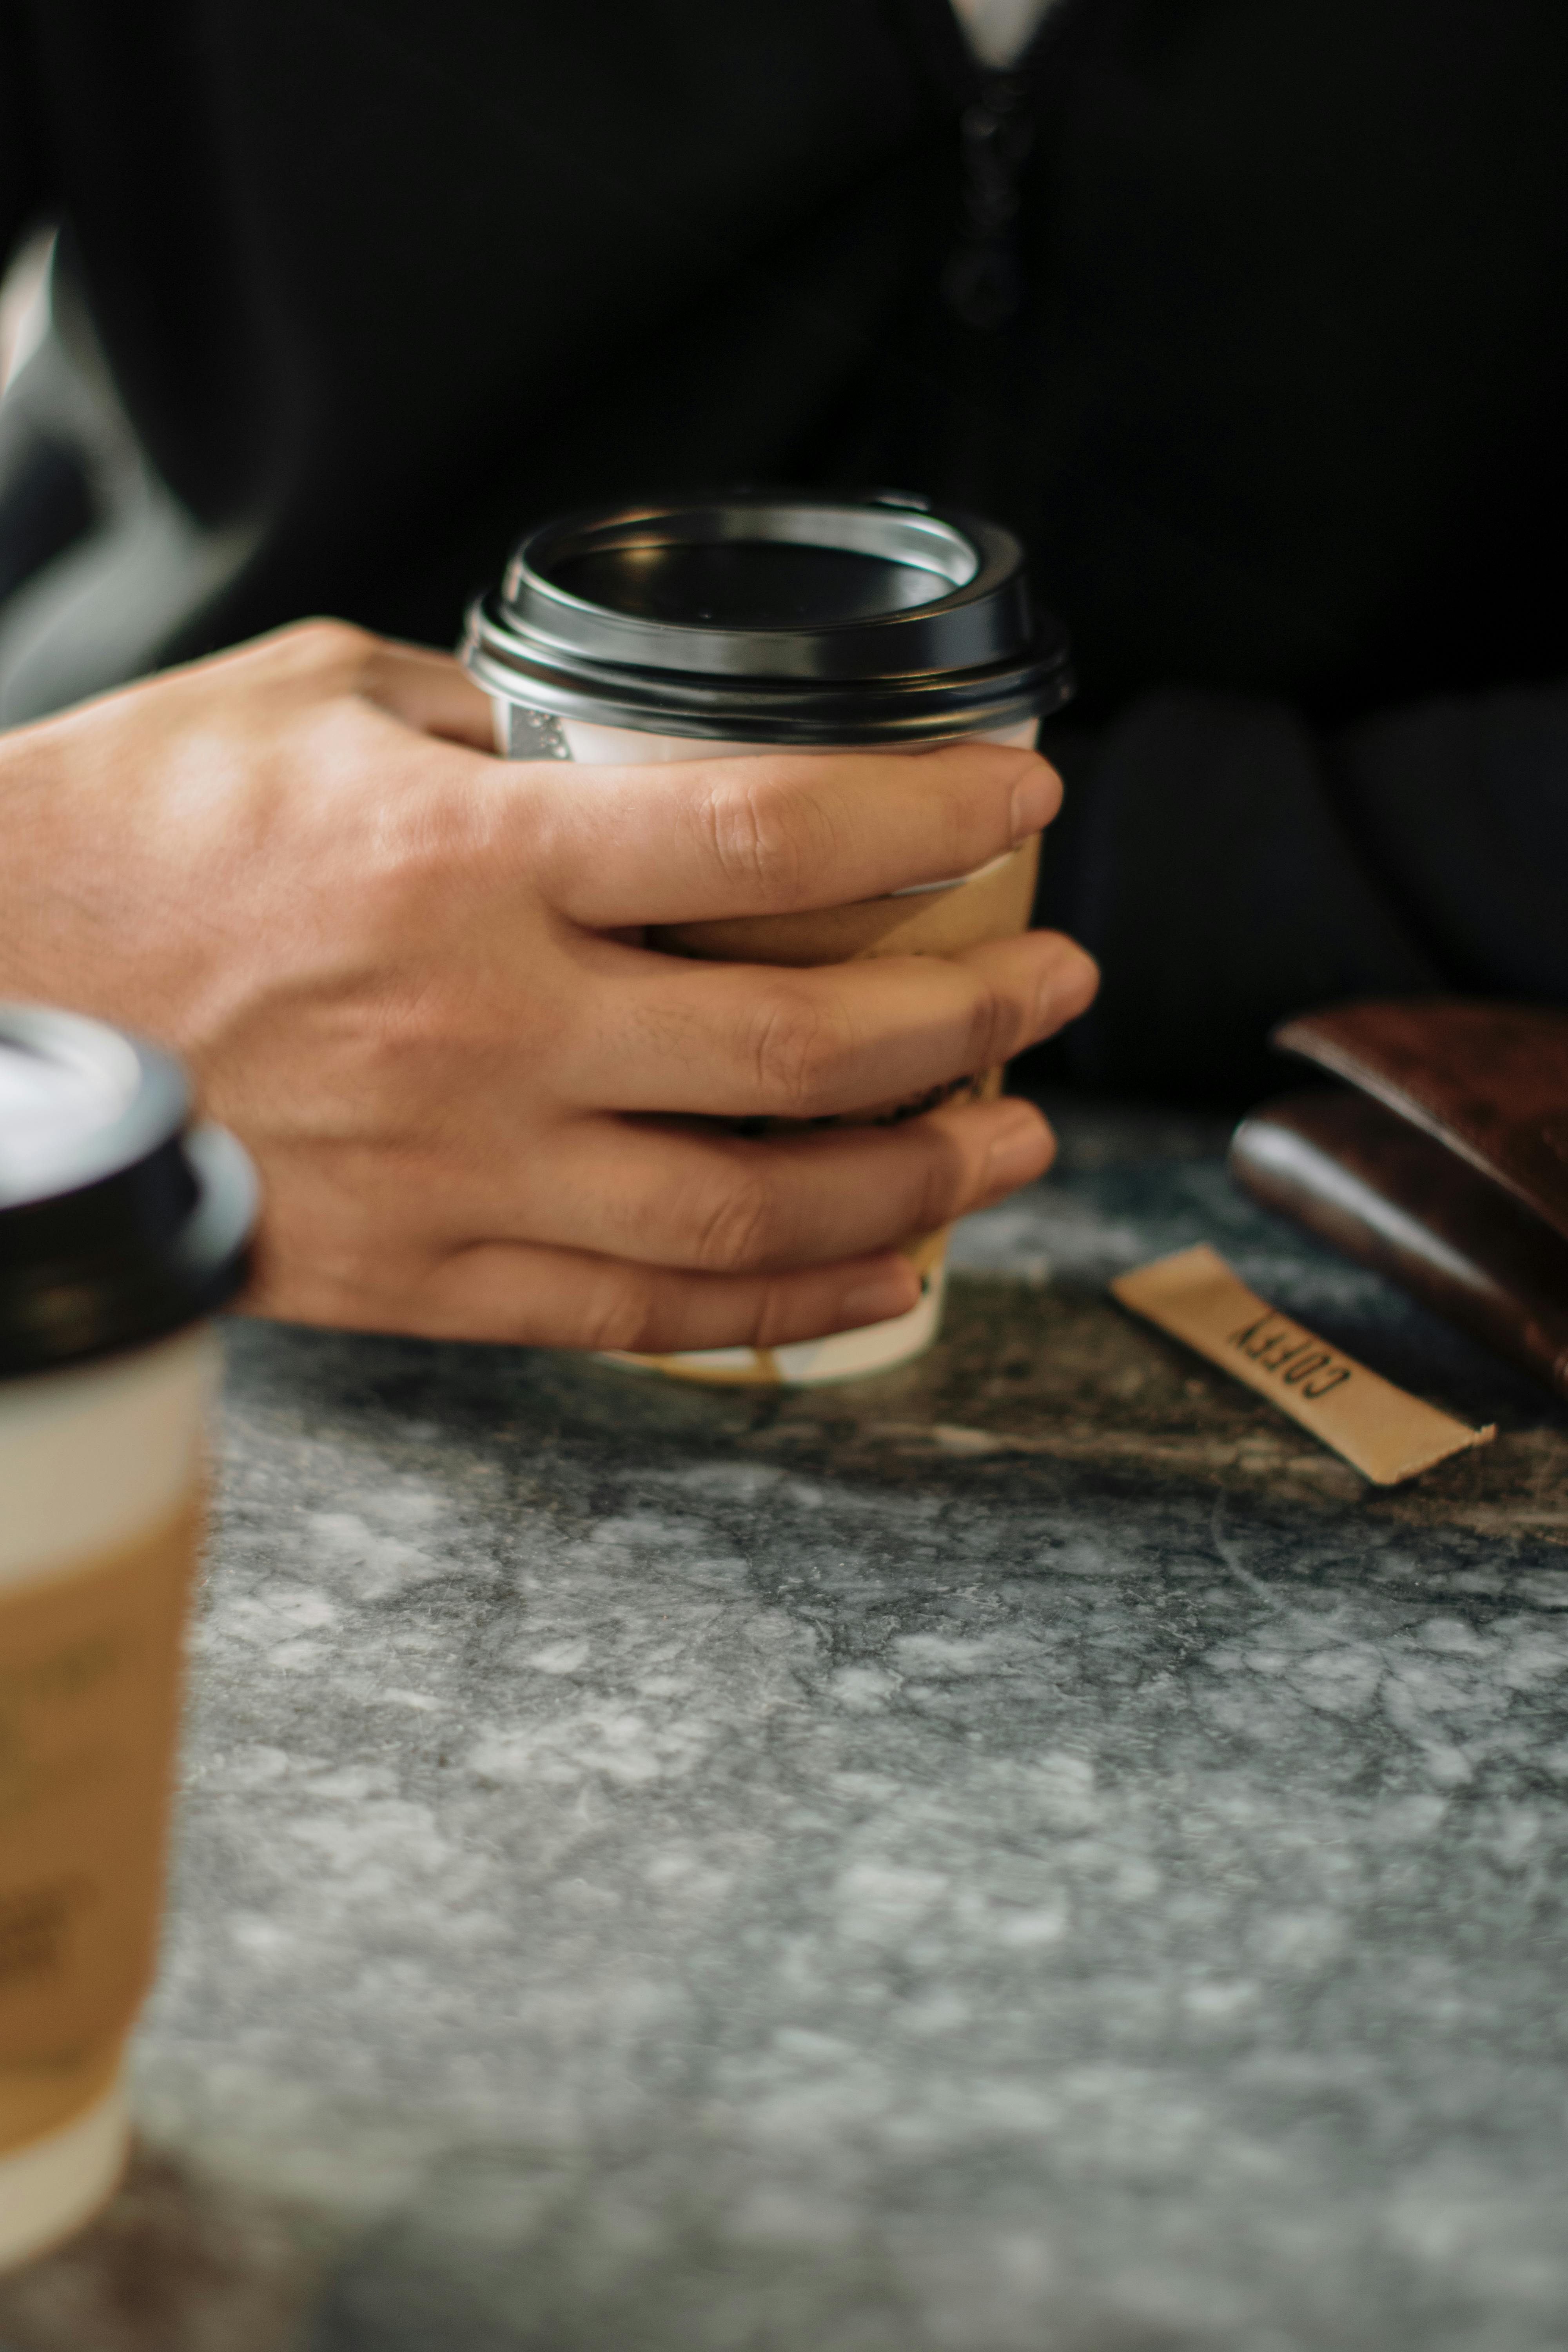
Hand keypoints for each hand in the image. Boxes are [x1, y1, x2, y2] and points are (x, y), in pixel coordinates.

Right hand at [0, 621, 1097, 1351]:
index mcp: (470, 865)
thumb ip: (489, 727)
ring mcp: (460, 1174)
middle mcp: (489, 1031)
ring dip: (919, 1176)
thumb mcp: (312, 704)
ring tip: (1012, 1141)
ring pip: (751, 1205)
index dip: (928, 809)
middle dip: (971, 1014)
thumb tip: (612, 755)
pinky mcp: (421, 1276)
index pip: (767, 835)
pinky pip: (643, 1311)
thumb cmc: (132, 832)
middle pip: (803, 1045)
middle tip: (1060, 990)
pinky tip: (890, 1270)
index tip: (1021, 796)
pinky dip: (787, 1300)